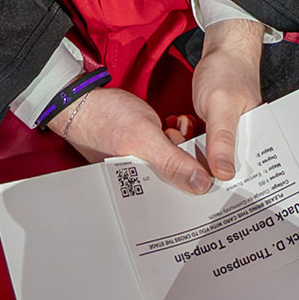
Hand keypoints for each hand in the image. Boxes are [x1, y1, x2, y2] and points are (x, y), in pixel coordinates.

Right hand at [50, 84, 213, 194]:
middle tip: (190, 141)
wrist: (83, 98)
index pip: (173, 201)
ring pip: (173, 162)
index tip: (214, 175)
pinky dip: (173, 137)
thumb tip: (200, 184)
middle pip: (177, 181)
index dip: (195, 189)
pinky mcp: (142, 150)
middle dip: (190, 160)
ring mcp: (140, 164)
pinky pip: (165, 150)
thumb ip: (173, 163)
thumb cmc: (104, 118)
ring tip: (178, 129)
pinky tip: (173, 126)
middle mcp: (138, 183)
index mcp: (137, 190)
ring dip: (182, 145)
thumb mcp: (145, 139)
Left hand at [188, 18, 265, 181]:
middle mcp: (244, 140)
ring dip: (191, 151)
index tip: (201, 185)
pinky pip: (201, 145)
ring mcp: (228, 136)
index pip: (244, 171)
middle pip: (223, 167)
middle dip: (201, 166)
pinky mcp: (215, 130)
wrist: (222, 50)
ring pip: (208, 157)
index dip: (223, 182)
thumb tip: (224, 173)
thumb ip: (222, 139)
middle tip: (183, 157)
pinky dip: (188, 141)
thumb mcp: (221, 106)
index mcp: (256, 138)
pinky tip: (181, 130)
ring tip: (180, 135)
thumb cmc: (228, 71)